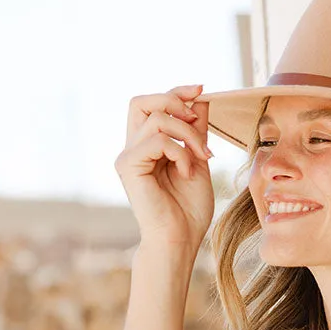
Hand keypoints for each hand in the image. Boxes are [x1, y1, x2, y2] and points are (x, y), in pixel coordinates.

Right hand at [114, 83, 215, 251]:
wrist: (180, 240)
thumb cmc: (189, 210)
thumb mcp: (199, 162)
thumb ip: (196, 132)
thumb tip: (201, 99)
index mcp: (148, 146)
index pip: (154, 105)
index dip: (176, 92)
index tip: (201, 89)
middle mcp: (133, 147)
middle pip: (142, 101)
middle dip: (174, 100)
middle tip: (198, 121)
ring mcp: (128, 156)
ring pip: (156, 118)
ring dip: (187, 134)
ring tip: (202, 158)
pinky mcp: (128, 165)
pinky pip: (157, 141)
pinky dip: (180, 153)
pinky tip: (187, 172)